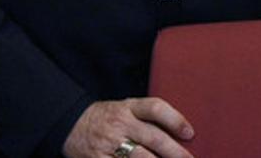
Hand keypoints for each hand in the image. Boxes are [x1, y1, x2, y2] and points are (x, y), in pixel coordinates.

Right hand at [63, 98, 195, 157]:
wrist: (70, 124)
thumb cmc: (107, 118)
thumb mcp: (126, 109)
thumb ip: (148, 119)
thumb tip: (179, 134)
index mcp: (129, 107)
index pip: (156, 108)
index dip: (175, 120)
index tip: (190, 133)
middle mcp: (120, 123)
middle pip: (154, 138)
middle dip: (175, 152)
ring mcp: (109, 143)